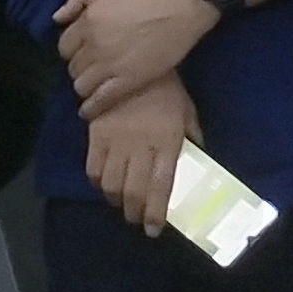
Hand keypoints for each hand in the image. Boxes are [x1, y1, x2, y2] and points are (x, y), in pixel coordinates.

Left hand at [58, 0, 219, 117]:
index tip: (83, 49)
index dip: (73, 48)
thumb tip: (57, 18)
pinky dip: (91, 107)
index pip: (64, 46)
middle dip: (80, 66)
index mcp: (88, 21)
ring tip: (95, 84)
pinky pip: (100, 100)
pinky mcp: (129, 81)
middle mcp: (94, 45)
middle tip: (93, 65)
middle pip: (72, 66)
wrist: (183, 5)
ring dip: (85, 85)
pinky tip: (89, 110)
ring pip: (81, 85)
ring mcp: (110, 65)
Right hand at [84, 73, 200, 234]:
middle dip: (134, 213)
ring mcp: (115, 141)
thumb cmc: (166, 88)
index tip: (154, 230)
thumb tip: (199, 159)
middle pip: (133, 192)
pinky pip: (92, 167)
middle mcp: (140, 147)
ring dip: (115, 200)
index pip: (160, 187)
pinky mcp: (96, 133)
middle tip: (136, 220)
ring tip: (120, 203)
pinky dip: (96, 182)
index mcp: (166, 142)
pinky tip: (103, 184)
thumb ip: (192, 137)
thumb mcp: (187, 111)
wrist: (133, 61)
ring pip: (110, 184)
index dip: (155, 214)